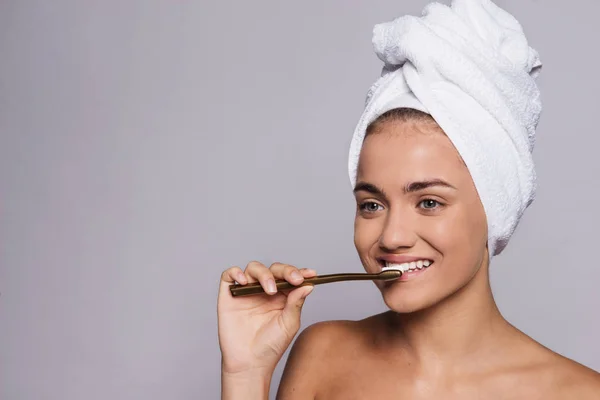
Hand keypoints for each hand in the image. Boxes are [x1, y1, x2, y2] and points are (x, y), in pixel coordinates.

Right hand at [217, 261, 315, 376]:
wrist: (249, 363)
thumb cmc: (270, 346)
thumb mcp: (288, 324)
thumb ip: (296, 303)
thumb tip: (308, 285)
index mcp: (280, 296)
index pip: (289, 277)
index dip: (299, 272)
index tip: (310, 274)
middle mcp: (263, 290)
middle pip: (273, 269)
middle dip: (285, 271)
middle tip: (294, 279)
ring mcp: (246, 291)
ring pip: (253, 268)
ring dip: (264, 274)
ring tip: (270, 289)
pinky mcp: (228, 296)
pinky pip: (229, 275)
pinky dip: (235, 273)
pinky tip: (244, 281)